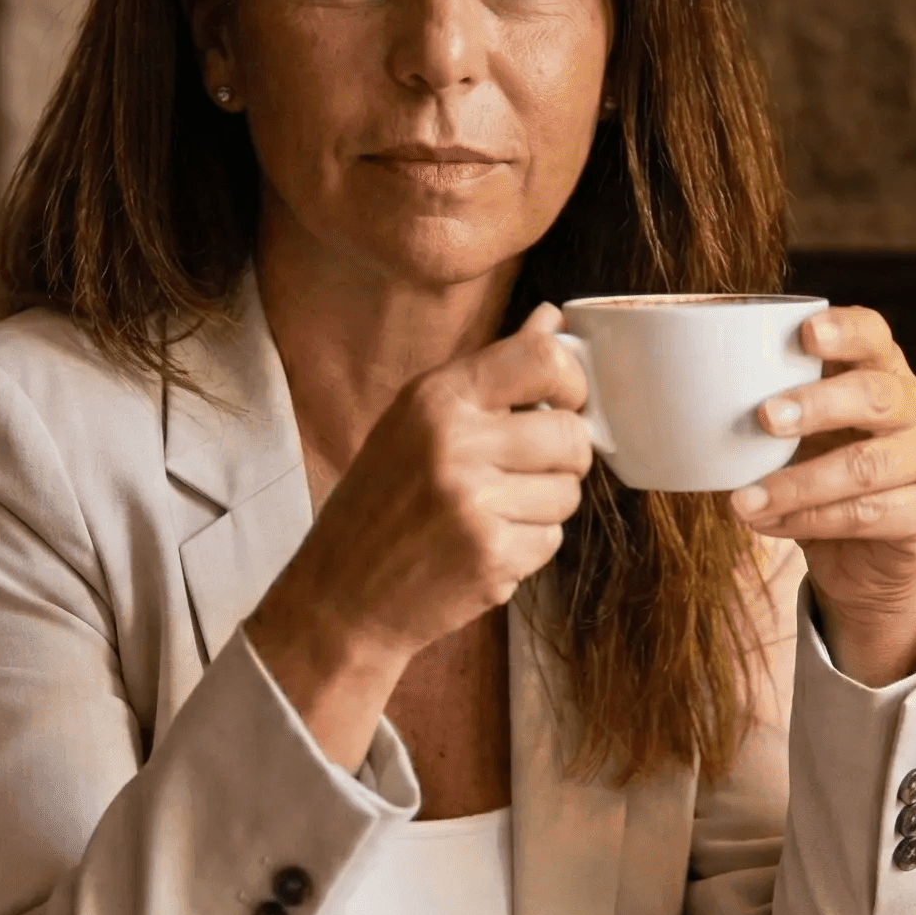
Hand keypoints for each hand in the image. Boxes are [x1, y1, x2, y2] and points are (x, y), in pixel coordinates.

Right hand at [246, 304, 593, 763]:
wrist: (342, 596)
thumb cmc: (381, 501)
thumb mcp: (419, 420)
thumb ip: (491, 372)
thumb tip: (552, 318)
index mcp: (436, 399)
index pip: (542, 359)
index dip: (573, 380)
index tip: (566, 402)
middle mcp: (454, 444)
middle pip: (571, 434)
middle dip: (564, 457)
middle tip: (526, 471)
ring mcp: (474, 504)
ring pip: (568, 493)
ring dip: (545, 506)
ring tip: (493, 512)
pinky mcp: (491, 558)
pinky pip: (553, 540)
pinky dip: (529, 546)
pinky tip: (485, 545)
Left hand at [729, 306, 915, 685]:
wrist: (863, 559)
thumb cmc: (818, 475)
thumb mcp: (793, 437)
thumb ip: (765, 411)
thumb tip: (682, 400)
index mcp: (885, 370)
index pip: (875, 335)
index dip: (844, 331)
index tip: (803, 334)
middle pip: (876, 395)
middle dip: (817, 405)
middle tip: (763, 418)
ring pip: (866, 466)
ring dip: (797, 485)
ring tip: (743, 501)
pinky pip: (869, 514)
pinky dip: (812, 520)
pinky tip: (769, 524)